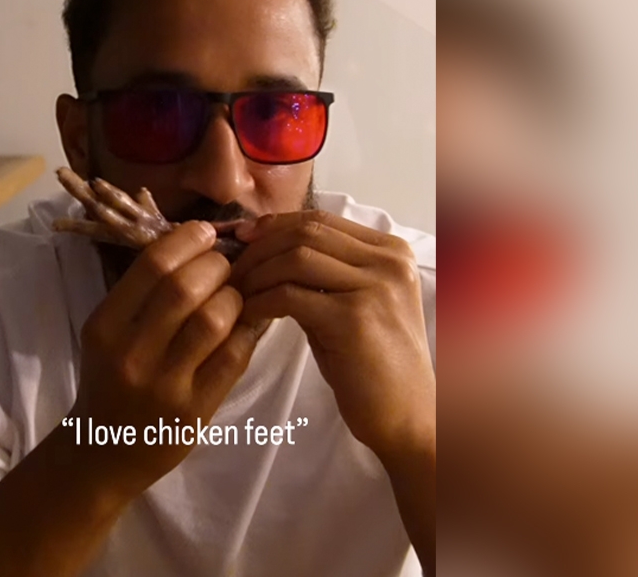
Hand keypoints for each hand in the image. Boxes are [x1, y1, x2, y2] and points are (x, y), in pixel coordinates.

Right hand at [69, 221, 263, 501]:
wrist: (103, 452)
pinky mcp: (194, 410)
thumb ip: (145, 293)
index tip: (206, 234)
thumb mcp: (110, 333)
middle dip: (217, 266)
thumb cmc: (110, 380)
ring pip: (214, 319)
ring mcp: (163, 385)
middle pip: (186, 287)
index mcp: (105, 326)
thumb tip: (202, 241)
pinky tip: (248, 323)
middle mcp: (130, 354)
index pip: (152, 265)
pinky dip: (248, 331)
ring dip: (235, 297)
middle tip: (225, 267)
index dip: (188, 240)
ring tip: (235, 296)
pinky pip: (233, 356)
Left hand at [230, 211, 434, 461]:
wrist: (408, 417)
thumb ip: (319, 276)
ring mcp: (375, 287)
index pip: (320, 219)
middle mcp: (388, 261)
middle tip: (229, 270)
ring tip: (234, 295)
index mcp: (391, 251)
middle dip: (259, 247)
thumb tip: (260, 250)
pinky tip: (246, 316)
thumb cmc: (372, 366)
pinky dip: (260, 302)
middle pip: (306, 232)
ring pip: (295, 258)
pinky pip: (290, 296)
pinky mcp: (354, 319)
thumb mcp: (351, 306)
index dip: (274, 225)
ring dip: (256, 274)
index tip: (241, 239)